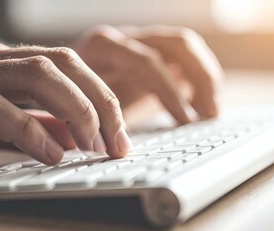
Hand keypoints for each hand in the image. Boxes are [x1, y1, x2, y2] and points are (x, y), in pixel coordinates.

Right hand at [0, 41, 130, 180]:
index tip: (119, 134)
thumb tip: (72, 134)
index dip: (100, 96)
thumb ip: (31, 122)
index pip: (66, 65)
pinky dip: (29, 130)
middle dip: (98, 102)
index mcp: (0, 63)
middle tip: (117, 143)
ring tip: (94, 147)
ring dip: (74, 112)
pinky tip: (51, 155)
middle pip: (60, 65)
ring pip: (34, 76)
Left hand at [74, 25, 222, 123]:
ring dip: (205, 76)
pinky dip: (198, 78)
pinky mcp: (149, 52)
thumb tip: (121, 147)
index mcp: (101, 47)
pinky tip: (203, 103)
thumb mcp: (78, 109)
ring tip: (212, 112)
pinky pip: (182, 57)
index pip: (146, 62)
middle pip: (175, 44)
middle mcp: (123, 38)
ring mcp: (138, 42)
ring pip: (184, 46)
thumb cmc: (68, 97)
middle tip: (210, 114)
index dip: (170, 92)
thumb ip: (98, 123)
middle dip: (199, 78)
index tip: (185, 120)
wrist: (61, 81)